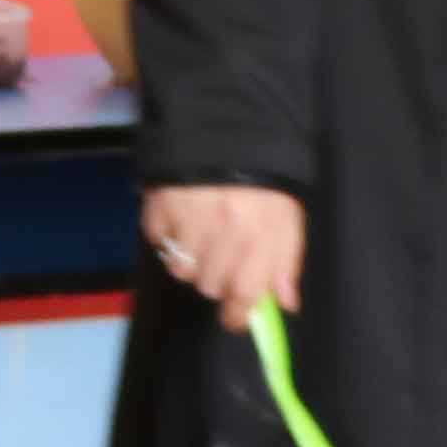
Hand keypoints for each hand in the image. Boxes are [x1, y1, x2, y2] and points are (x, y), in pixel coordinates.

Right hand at [142, 184, 304, 331]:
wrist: (226, 128)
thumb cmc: (262, 177)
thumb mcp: (287, 215)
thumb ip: (287, 261)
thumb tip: (286, 302)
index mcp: (260, 237)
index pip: (245, 295)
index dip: (237, 315)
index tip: (233, 318)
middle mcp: (223, 234)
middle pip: (210, 286)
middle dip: (218, 280)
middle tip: (222, 259)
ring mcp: (187, 221)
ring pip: (182, 270)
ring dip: (191, 261)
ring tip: (201, 237)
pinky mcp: (159, 207)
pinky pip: (158, 241)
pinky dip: (167, 235)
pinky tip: (181, 218)